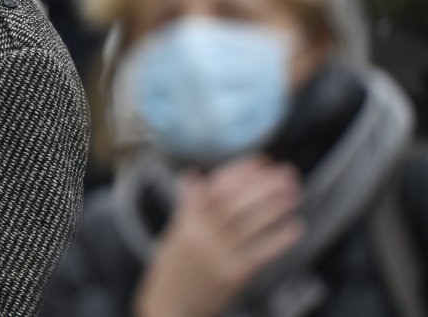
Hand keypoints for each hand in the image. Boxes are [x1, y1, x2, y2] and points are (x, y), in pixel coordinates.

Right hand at [134, 157, 302, 316]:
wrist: (169, 309)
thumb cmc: (173, 272)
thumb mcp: (175, 234)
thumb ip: (188, 205)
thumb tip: (192, 176)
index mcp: (187, 222)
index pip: (215, 188)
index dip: (240, 172)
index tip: (260, 162)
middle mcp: (201, 235)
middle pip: (236, 202)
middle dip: (264, 185)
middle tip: (286, 173)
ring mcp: (217, 256)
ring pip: (250, 224)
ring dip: (275, 206)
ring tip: (294, 194)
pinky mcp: (233, 276)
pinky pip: (260, 253)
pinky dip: (279, 239)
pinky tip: (294, 227)